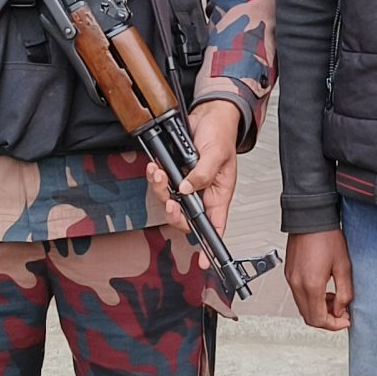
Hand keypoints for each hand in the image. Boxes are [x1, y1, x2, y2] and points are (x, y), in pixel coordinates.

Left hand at [147, 99, 240, 232]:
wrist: (209, 114)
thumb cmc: (221, 135)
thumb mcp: (217, 155)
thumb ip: (203, 174)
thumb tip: (187, 190)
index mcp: (218, 194)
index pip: (215, 226)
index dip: (210, 245)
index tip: (204, 261)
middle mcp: (202, 193)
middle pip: (185, 217)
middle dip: (173, 213)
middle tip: (170, 203)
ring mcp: (187, 184)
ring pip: (169, 200)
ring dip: (160, 189)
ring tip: (159, 173)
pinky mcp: (175, 173)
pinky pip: (161, 183)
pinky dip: (155, 176)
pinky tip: (155, 166)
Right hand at [286, 228, 353, 331]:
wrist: (311, 219)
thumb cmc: (327, 237)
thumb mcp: (344, 266)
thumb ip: (344, 292)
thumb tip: (341, 309)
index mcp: (311, 284)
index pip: (319, 319)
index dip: (334, 325)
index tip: (345, 321)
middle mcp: (297, 284)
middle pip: (309, 317)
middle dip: (327, 320)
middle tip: (341, 314)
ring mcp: (291, 279)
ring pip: (303, 308)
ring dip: (319, 310)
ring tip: (335, 300)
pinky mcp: (289, 274)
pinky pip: (299, 296)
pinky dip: (312, 300)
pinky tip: (324, 291)